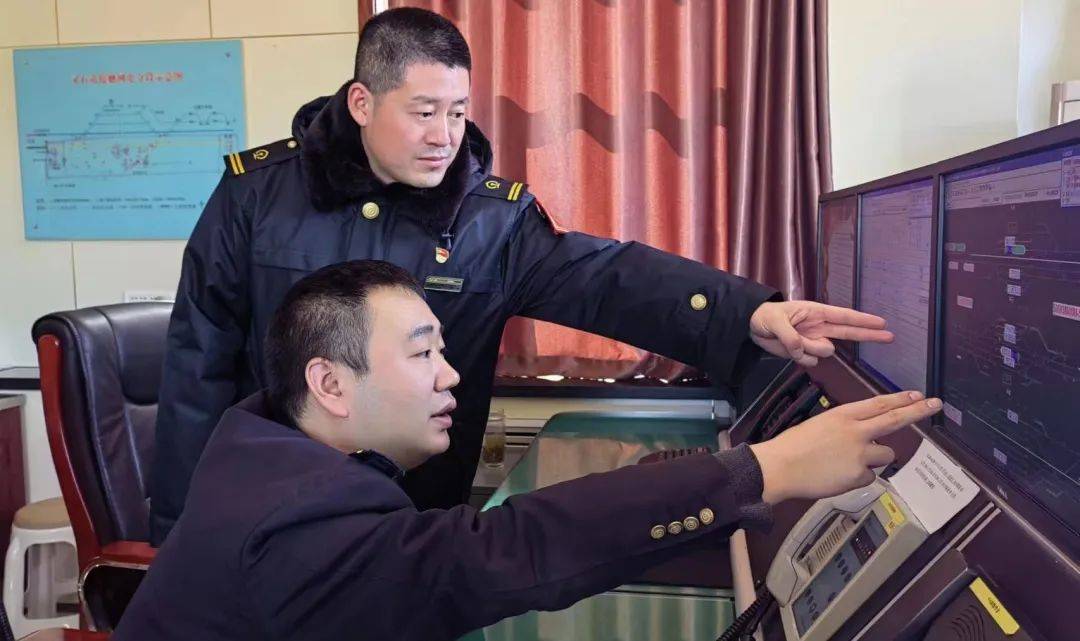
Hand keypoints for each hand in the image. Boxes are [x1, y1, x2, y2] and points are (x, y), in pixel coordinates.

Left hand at [749, 301, 893, 366]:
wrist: (752, 327)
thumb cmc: (765, 316)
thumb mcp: (776, 321)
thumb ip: (790, 336)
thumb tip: (801, 350)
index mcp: (816, 313)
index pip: (844, 317)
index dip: (863, 320)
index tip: (882, 323)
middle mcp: (819, 327)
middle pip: (849, 333)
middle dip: (869, 334)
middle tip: (890, 337)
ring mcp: (813, 341)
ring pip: (824, 352)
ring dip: (809, 349)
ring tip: (791, 339)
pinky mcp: (804, 353)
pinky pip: (810, 361)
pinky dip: (799, 358)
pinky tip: (789, 349)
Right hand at [749, 391, 941, 503]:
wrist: (780, 467)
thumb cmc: (794, 446)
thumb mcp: (820, 425)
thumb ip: (846, 427)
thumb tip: (866, 435)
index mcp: (843, 415)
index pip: (879, 404)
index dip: (900, 399)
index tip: (918, 395)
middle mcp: (856, 431)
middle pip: (894, 419)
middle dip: (917, 412)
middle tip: (935, 404)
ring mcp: (859, 453)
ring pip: (885, 455)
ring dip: (874, 458)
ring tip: (846, 462)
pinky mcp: (858, 474)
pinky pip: (869, 476)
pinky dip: (857, 477)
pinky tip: (838, 476)